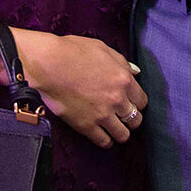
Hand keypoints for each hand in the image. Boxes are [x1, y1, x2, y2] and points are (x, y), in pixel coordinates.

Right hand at [6, 28, 147, 147]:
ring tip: (114, 128)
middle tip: (123, 116)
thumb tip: (135, 72)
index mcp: (123, 79)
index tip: (131, 103)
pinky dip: (106, 141)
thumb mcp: (103, 49)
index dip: (137, 103)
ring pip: (123, 134)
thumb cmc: (72, 52)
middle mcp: (117, 99)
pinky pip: (104, 141)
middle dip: (131, 118)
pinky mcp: (86, 126)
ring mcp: (102, 114)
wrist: (48, 64)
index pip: (142, 101)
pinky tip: (103, 135)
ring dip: (121, 132)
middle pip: (135, 119)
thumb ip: (122, 62)